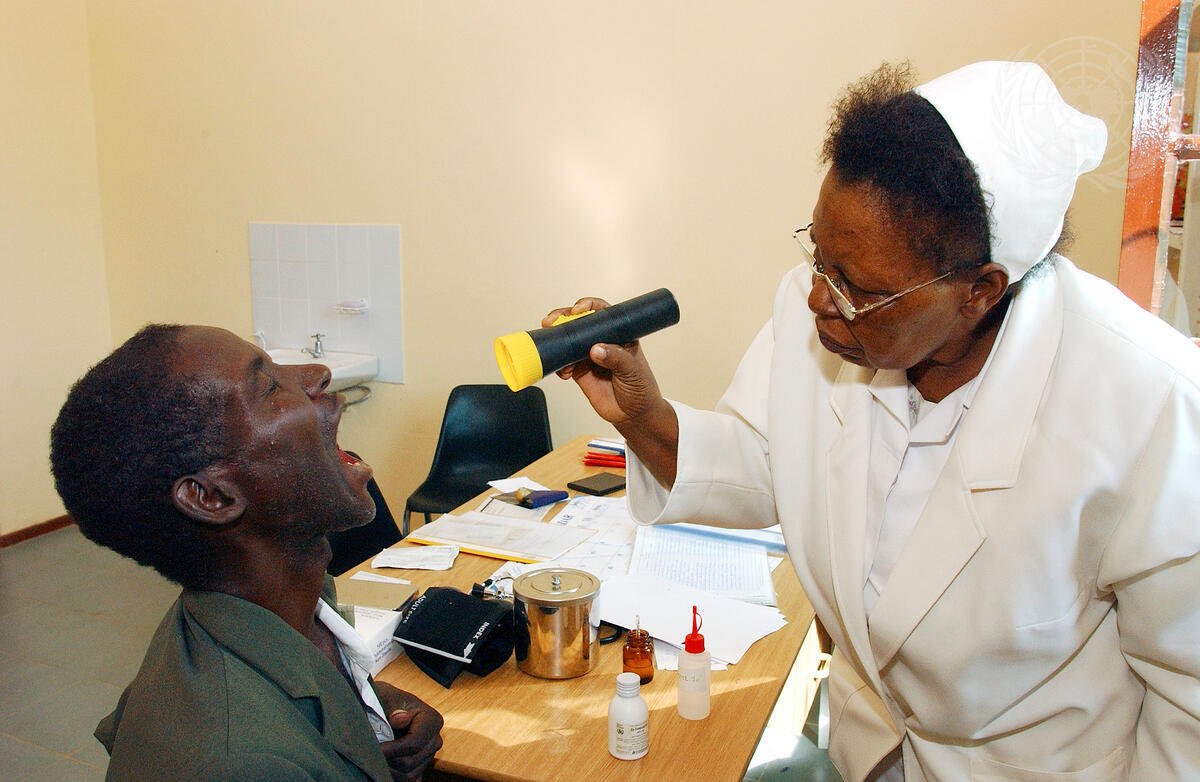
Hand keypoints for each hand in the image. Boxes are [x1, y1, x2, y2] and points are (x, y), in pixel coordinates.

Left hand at [375, 681, 443, 781]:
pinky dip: (395, 778)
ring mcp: (428, 755)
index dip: (392, 750)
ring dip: (389, 773)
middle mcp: (434, 740)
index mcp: (432, 720)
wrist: (385, 706)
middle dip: (388, 762)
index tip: (374, 750)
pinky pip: (410, 780)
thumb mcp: (387, 696)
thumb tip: (400, 719)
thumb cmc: (386, 699)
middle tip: (367, 758)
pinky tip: (381, 770)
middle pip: (410, 763)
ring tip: (372, 764)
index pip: (414, 744)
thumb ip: (393, 707)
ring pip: (409, 776)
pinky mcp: (420, 766)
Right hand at [542, 298, 665, 426]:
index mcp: (619, 334)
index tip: (578, 310)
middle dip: (563, 318)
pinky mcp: (579, 371)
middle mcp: (602, 341)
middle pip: (579, 322)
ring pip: (568, 341)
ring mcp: (589, 355)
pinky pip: (563, 362)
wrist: (634, 415)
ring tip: (556, 348)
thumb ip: (616, 358)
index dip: (588, 306)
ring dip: (557, 341)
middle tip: (553, 321)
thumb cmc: (641, 389)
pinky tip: (564, 372)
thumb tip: (596, 349)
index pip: (602, 312)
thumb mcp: (633, 371)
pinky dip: (559, 364)